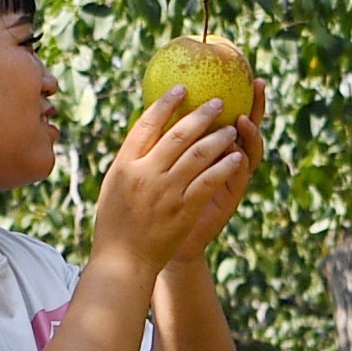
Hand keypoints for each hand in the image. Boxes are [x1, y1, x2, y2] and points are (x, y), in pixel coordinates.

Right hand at [90, 91, 257, 277]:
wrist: (123, 260)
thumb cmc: (117, 222)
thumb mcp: (115, 185)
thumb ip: (132, 159)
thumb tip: (148, 132)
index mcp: (125, 164)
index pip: (146, 124)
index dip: (165, 104)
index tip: (181, 89)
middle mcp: (145, 173)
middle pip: (177, 134)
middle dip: (201, 114)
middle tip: (217, 101)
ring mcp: (166, 191)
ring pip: (198, 154)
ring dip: (219, 137)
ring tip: (231, 128)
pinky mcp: (184, 209)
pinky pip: (209, 181)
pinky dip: (224, 166)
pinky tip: (236, 157)